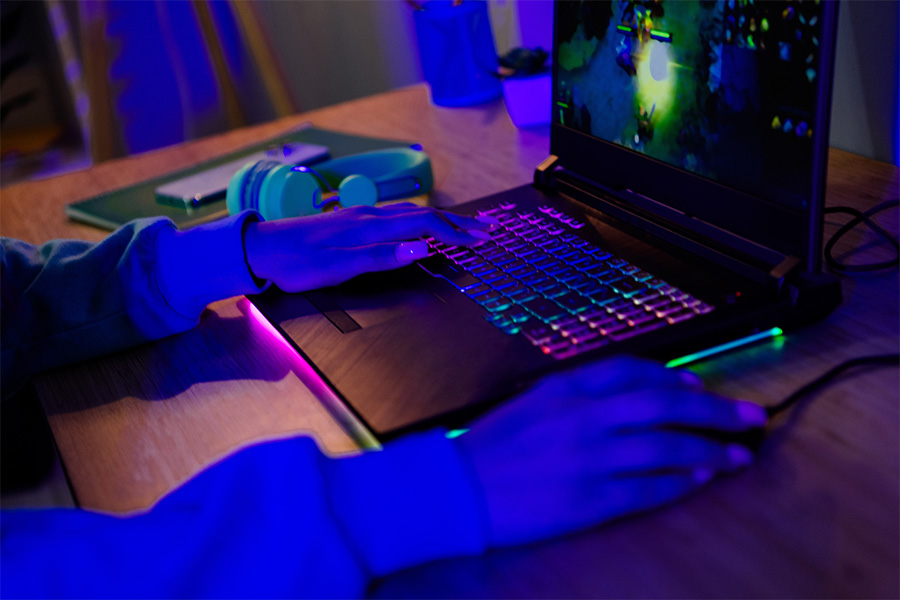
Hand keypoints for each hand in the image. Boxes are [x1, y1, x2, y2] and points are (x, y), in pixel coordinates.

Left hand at [243, 203, 493, 291]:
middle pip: (423, 216)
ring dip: (442, 221)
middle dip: (457, 224)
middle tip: (487, 230)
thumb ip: (380, 257)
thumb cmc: (294, 263)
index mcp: (369, 227)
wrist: (258, 248)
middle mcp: (368, 216)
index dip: (455, 234)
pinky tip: (424, 227)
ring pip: (411, 214)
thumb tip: (421, 248)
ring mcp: (361, 216)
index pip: (423, 226)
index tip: (480, 241)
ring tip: (464, 227)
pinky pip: (398, 217)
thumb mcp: (337, 268)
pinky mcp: (353, 221)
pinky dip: (421, 221)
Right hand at [456, 356, 767, 546]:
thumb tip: (628, 395)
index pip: (633, 371)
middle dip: (714, 410)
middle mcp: (583, 418)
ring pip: (665, 447)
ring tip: (734, 455)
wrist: (457, 488)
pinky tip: (698, 479)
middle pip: (664, 405)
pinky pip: (647, 489)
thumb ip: (576, 395)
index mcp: (565, 389)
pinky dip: (678, 483)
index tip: (699, 387)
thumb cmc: (488, 447)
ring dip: (708, 449)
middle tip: (749, 417)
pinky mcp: (589, 500)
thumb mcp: (530, 403)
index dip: (675, 378)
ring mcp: (589, 459)